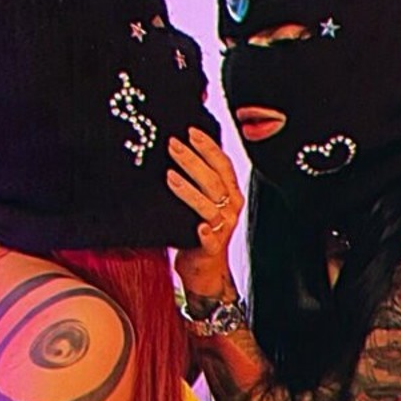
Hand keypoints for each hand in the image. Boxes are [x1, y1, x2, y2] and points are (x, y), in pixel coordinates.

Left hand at [168, 129, 244, 293]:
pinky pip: (211, 240)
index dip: (208, 147)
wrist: (205, 270)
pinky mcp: (211, 249)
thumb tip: (179, 147)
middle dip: (193, 161)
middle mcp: (230, 209)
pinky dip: (206, 233)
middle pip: (214, 181)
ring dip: (189, 191)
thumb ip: (200, 179)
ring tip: (169, 176)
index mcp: (230, 194)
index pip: (223, 164)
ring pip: (208, 206)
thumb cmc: (198, 229)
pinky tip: (199, 227)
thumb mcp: (203, 200)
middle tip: (172, 145)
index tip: (190, 131)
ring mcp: (223, 229)